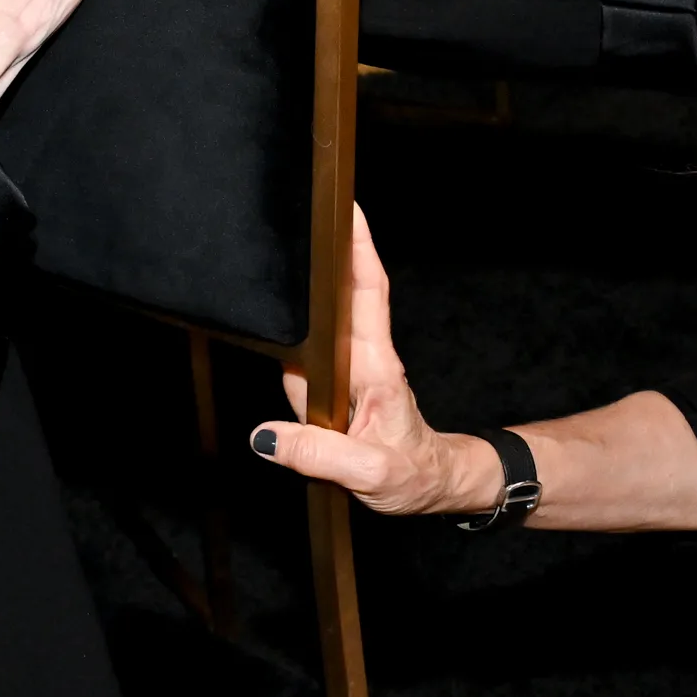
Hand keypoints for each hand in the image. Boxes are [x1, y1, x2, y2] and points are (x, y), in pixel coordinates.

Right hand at [252, 210, 501, 517]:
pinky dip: (294, 361)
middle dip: (323, 256)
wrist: (431, 485)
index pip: (367, 295)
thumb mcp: (371, 475)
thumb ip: (318, 455)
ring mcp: (350, 370)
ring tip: (283, 330)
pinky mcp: (338, 385)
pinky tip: (290, 377)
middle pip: (339, 296)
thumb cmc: (413, 476)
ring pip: (310, 339)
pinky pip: (307, 364)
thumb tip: (265, 437)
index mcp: (377, 369)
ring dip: (296, 327)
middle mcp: (364, 360)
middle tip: (297, 218)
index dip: (357, 250)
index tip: (345, 211)